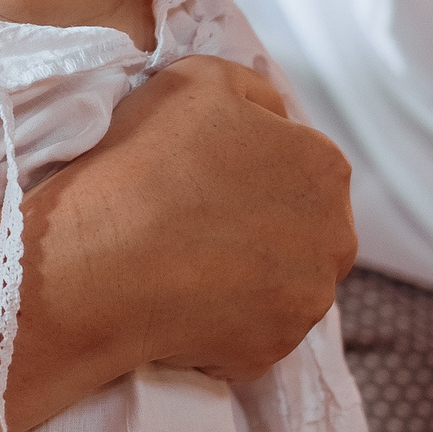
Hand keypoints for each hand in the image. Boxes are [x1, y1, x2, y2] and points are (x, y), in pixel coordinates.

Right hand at [58, 56, 355, 382]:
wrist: (96, 261)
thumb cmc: (144, 162)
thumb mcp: (198, 79)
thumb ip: (255, 92)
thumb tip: (275, 118)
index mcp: (324, 168)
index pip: (299, 164)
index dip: (249, 168)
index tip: (204, 178)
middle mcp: (336, 239)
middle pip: (301, 228)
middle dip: (260, 225)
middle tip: (195, 223)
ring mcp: (307, 303)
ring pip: (280, 284)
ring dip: (244, 276)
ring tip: (183, 264)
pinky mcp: (272, 352)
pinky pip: (250, 332)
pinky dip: (222, 321)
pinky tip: (180, 303)